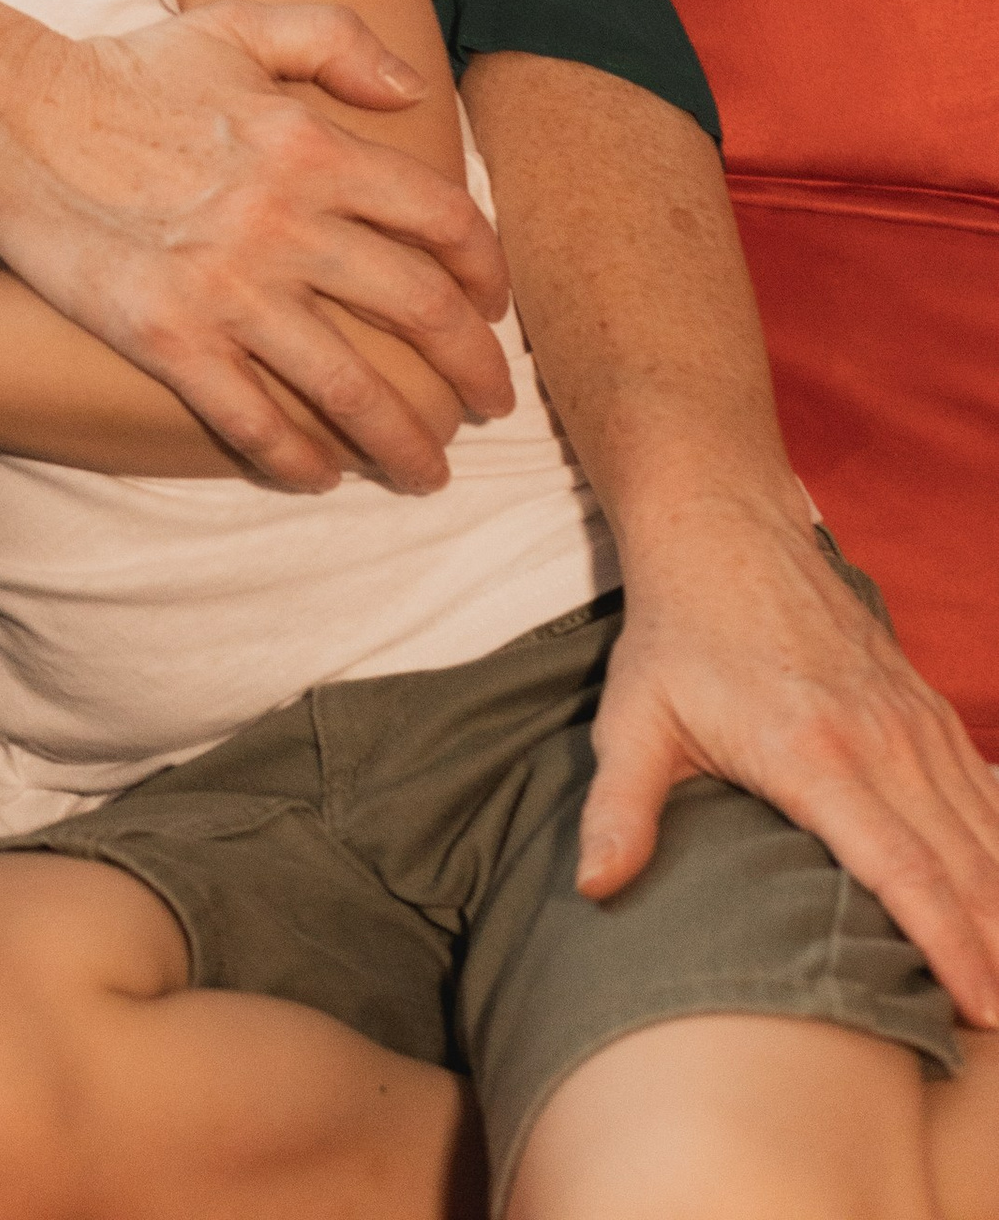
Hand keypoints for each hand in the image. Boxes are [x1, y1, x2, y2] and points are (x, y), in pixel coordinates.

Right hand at [0, 0, 513, 496]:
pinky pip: (257, 419)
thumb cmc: (128, 72)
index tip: (494, 304)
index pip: (441, 218)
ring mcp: (229, 288)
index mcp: (313, 144)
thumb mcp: (238, 26)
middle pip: (419, 311)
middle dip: (472, 369)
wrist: (14, 118)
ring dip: (404, 439)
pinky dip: (300, 457)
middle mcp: (286, 221)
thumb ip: (337, 39)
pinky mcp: (171, 340)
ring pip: (351, 386)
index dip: (486, 269)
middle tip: (490, 404)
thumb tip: (415, 91)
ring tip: (427, 470)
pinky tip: (321, 473)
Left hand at [580, 496, 998, 1025]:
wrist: (722, 529)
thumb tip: (593, 888)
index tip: (980, 1011)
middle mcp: (881, 739)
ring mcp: (911, 719)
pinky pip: (985, 787)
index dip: (949, 946)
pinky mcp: (924, 704)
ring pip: (986, 829)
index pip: (903, 870)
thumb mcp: (633, 720)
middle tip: (998, 1020)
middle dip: (994, 949)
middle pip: (964, 864)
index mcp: (813, 754)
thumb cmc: (674, 633)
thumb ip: (619, 809)